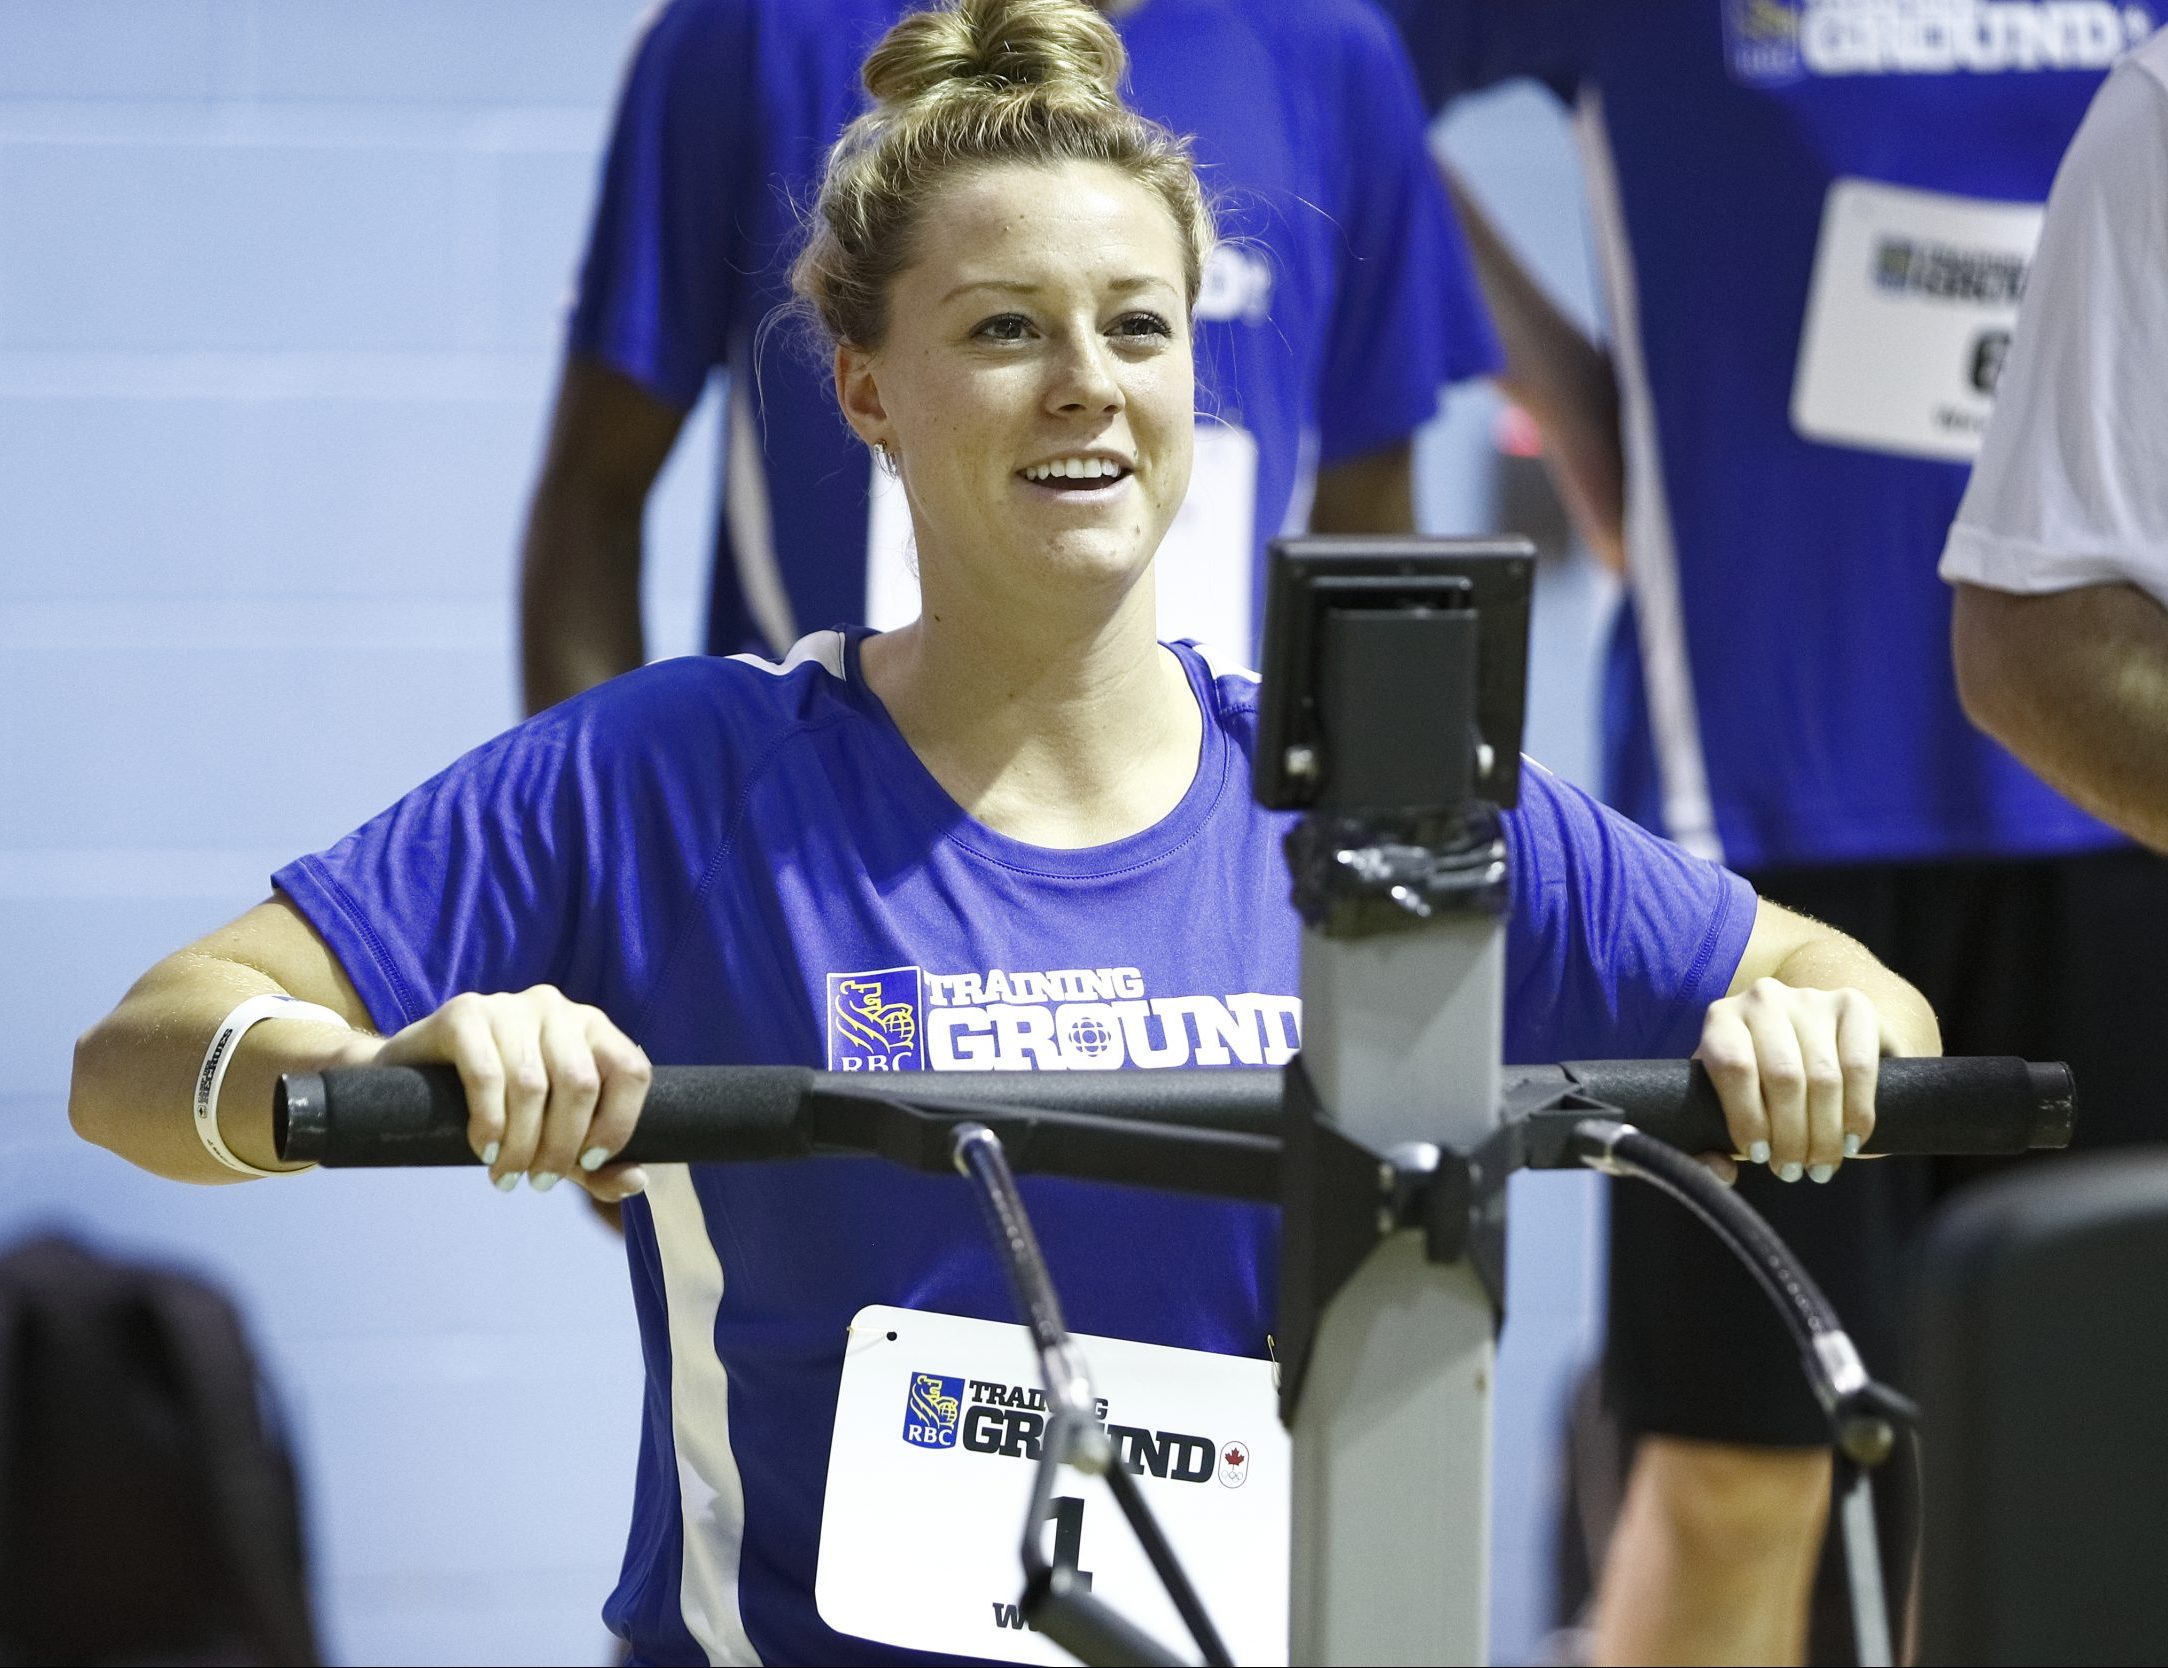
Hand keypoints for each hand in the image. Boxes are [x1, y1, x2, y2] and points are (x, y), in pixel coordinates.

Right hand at [372, 986, 652, 1199]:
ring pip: (532, 1085)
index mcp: (594, 1029)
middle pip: (580, 1084)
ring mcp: (510, 1006)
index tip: (590, 1163)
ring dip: (522, 1145)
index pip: (631, 1071)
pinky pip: (486, 1074)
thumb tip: (635, 1183)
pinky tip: (485, 1149)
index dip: (618, 1123)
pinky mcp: (464, 1013)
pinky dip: (489, 1122)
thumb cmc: (500, 1108)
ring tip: (507, 1176)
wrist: (410, 1080)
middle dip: (561, 1147)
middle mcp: (557, 1008)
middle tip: (539, 1183)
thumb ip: (595, 1164)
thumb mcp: (553, 1136)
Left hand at [1694, 980, 1901, 1185]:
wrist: (1814, 1047)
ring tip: (1821, 1167)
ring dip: (1825, 1134)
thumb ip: (1707, 1146)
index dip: (1747, 1118)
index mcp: (1722, 1019)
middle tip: (1792, 1172)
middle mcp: (1763, 999)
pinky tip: (1852, 1142)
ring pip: (1824, 1077)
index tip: (1757, 1156)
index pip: (1734, 1067)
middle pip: (1784, 1076)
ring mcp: (1810, 999)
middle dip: (1791, 1137)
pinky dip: (1858, 1112)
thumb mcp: (1722, 1109)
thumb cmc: (1757, 1089)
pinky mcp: (1854, 1005)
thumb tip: (1722, 1172)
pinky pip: (1860, 1066)